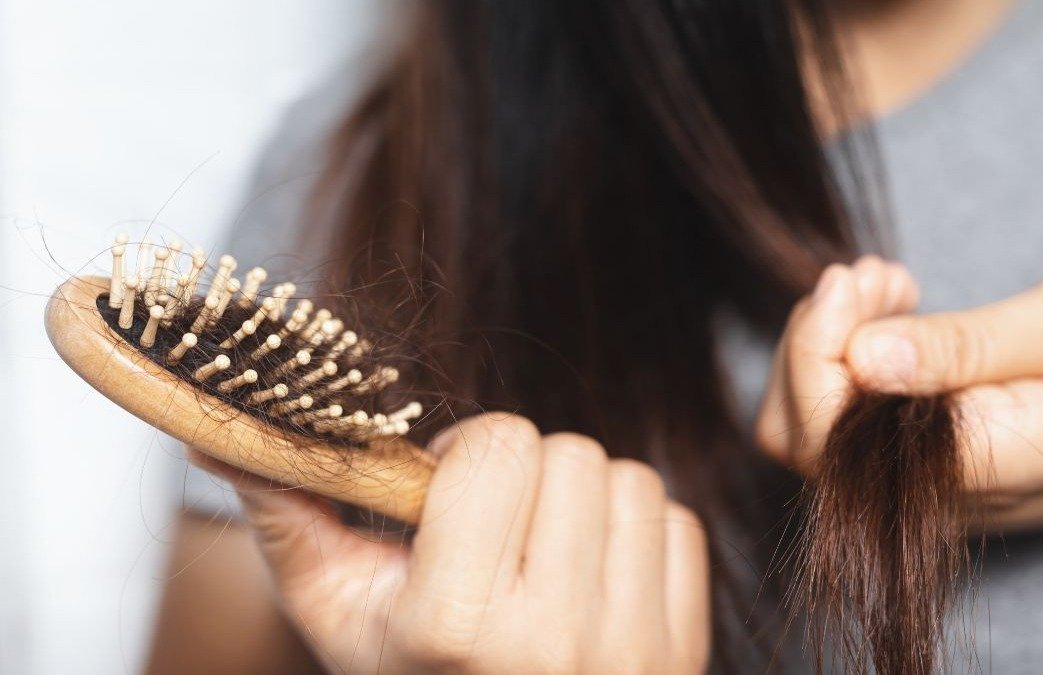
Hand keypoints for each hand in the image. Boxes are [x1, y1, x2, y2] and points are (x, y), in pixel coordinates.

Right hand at [195, 414, 709, 674]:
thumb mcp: (337, 610)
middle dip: (524, 475)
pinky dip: (631, 535)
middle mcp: (556, 644)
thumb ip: (287, 515)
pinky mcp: (684, 649)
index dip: (467, 455)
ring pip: (629, 480)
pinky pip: (677, 522)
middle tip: (494, 528)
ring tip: (540, 553)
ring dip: (581, 500)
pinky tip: (589, 576)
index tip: (448, 494)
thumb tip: (216, 433)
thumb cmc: (408, 674)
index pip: (499, 447)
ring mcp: (634, 652)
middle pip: (569, 455)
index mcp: (458, 628)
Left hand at [756, 259, 1042, 598]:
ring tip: (887, 287)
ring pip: (799, 428)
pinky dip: (837, 357)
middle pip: (794, 433)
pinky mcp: (904, 471)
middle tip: (878, 274)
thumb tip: (864, 358)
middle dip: (813, 336)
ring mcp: (911, 492)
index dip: (817, 345)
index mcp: (973, 467)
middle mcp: (927, 497)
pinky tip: (889, 315)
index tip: (857, 277)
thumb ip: (969, 347)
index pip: (830, 430)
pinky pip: (832, 423)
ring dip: (820, 343)